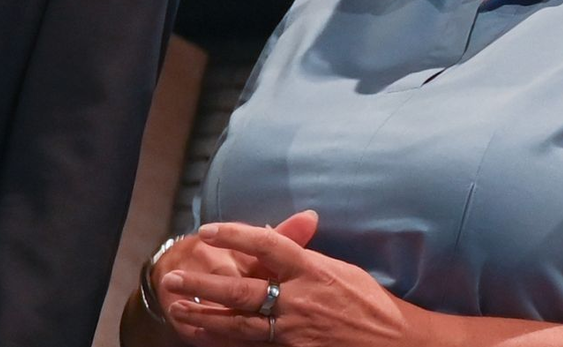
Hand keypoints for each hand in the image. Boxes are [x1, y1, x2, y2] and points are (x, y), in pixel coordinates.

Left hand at [161, 217, 423, 346]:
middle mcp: (297, 298)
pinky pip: (250, 344)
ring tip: (176, 309)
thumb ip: (308, 254)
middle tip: (172, 278)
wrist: (390, 341)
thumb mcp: (341, 269)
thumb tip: (292, 227)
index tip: (208, 229)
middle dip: (202, 283)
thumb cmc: (370, 302)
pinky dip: (224, 341)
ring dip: (203, 316)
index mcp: (311, 269)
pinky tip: (205, 337)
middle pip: (239, 289)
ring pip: (236, 324)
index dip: (235, 235)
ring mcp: (292, 330)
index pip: (266, 244)